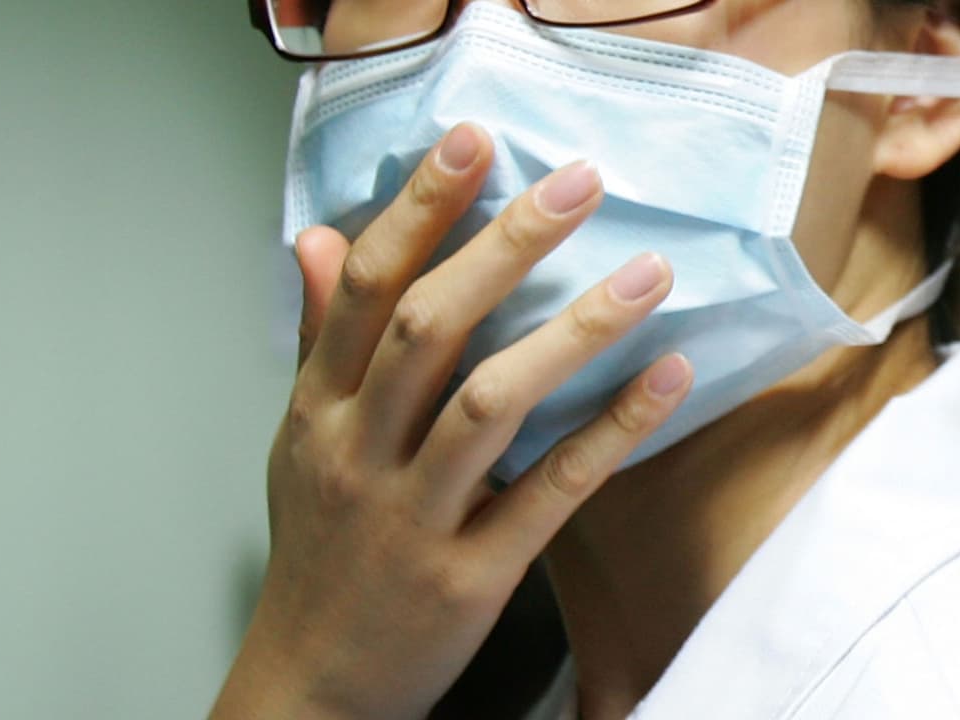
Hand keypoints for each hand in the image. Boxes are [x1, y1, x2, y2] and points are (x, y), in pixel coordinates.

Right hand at [211, 123, 692, 719]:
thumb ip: (315, 338)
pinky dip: (609, 433)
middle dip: (504, 246)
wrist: (311, 682)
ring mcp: (412, 517)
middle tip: (578, 183)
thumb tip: (314, 239)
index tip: (471, 143)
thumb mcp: (298, 441)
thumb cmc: (319, 552)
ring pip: (492, 404)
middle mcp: (358, 454)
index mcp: (318, 412)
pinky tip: (661, 380)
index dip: (417, 210)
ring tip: (646, 273)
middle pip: (428, 330)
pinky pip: (547, 494)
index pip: (363, 290)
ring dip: (574, 331)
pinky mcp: (467, 576)